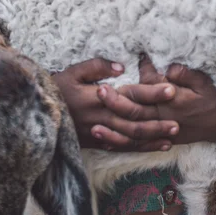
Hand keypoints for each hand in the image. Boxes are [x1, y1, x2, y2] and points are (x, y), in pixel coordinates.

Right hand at [51, 58, 178, 149]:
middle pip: (135, 120)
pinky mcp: (96, 142)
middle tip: (179, 120)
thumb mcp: (73, 71)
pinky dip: (140, 148)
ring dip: (152, 137)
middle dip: (157, 121)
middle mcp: (102, 117)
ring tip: (173, 135)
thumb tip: (121, 66)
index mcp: (99, 97)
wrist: (36, 113)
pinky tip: (156, 147)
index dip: (151, 92)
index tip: (171, 89)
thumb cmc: (57, 88)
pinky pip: (121, 147)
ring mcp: (100, 133)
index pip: (131, 94)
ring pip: (130, 138)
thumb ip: (97, 66)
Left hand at [93, 57, 215, 149]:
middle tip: (96, 96)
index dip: (125, 91)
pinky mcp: (167, 139)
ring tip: (95, 130)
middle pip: (135, 115)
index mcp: (173, 102)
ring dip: (115, 133)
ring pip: (136, 135)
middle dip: (114, 106)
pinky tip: (110, 146)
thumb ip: (185, 74)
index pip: (144, 96)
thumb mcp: (204, 81)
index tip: (107, 83)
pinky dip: (127, 146)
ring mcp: (166, 132)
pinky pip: (143, 146)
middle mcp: (167, 119)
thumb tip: (169, 67)